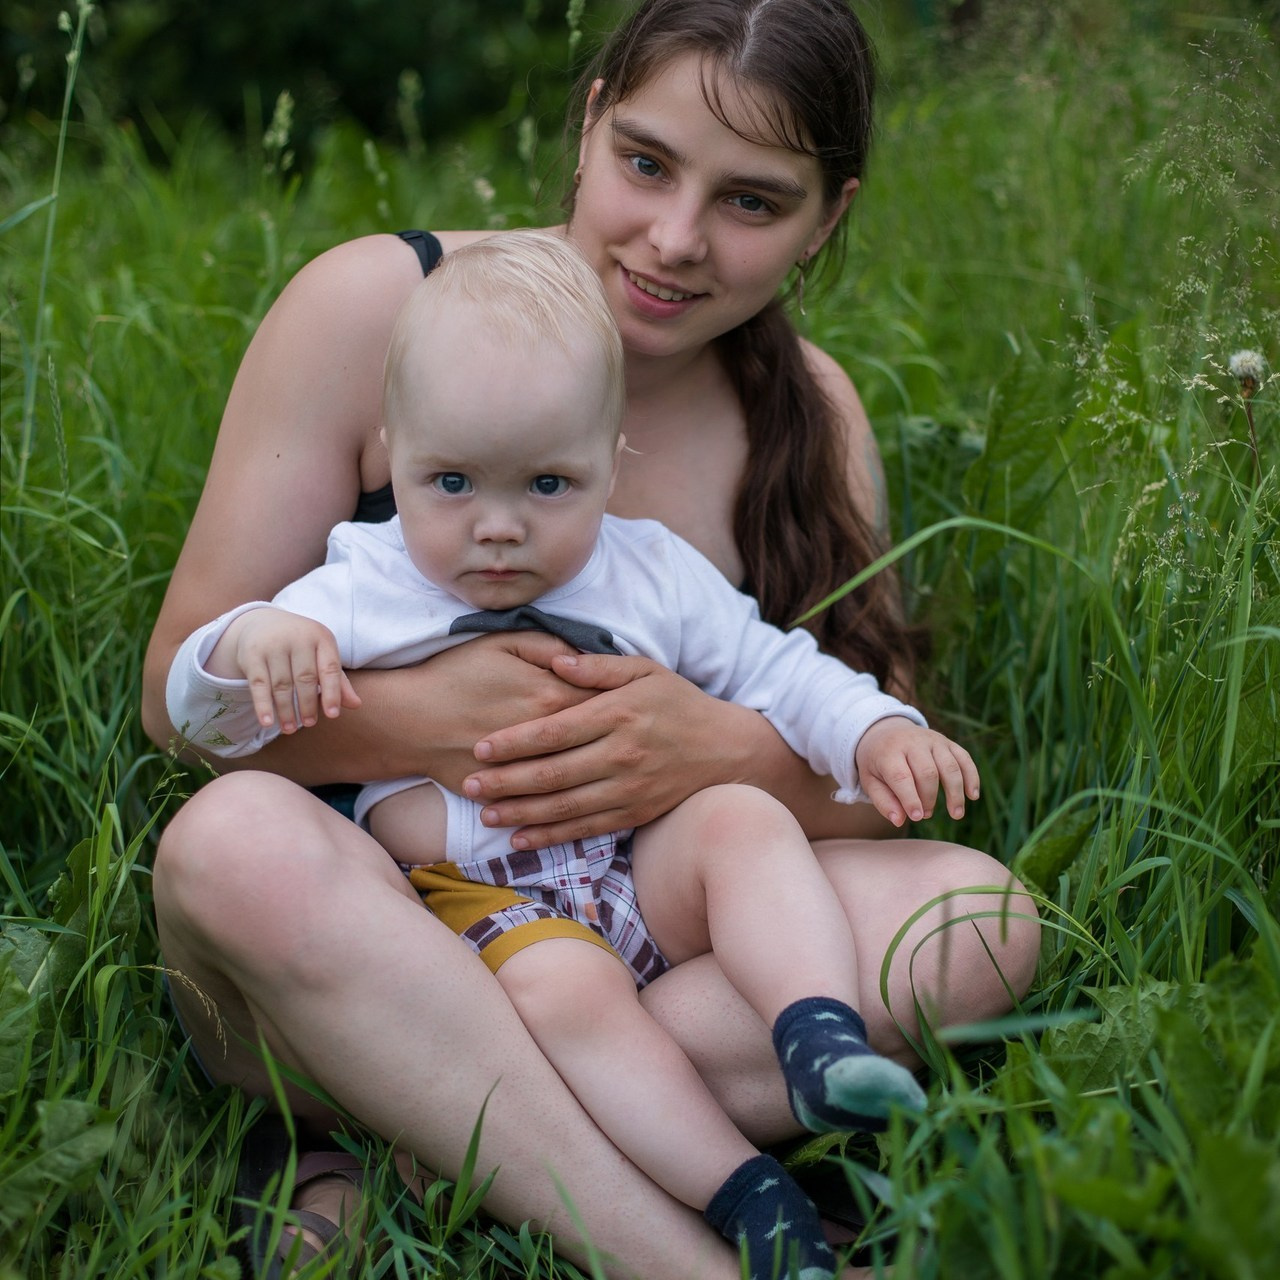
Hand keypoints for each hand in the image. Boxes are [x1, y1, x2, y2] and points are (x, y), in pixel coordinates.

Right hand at [214, 607, 360, 732]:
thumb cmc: (301, 645)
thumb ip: (338, 680)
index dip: (332, 693)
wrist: (261, 623)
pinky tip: (267, 722)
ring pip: (281, 684)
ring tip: (290, 729)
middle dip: (308, 705)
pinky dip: (263, 705)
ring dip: (286, 710)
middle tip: (310, 724)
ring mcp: (273, 645)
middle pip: (305, 678)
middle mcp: (298, 638)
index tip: (333, 715)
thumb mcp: (322, 655)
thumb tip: (357, 705)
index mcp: (321, 637)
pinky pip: (259, 684)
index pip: (329, 668)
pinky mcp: (252, 654)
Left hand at [460, 652, 734, 849]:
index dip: (514, 741)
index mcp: (618, 714)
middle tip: (469, 784)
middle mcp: (622, 755)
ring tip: (486, 814)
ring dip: (522, 812)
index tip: (481, 747)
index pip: (555, 731)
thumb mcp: (645, 671)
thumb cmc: (679, 704)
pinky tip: (522, 838)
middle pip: (553, 772)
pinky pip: (586, 828)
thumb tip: (555, 660)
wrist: (727, 751)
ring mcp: (629, 789)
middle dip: (506, 781)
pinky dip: (552, 836)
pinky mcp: (635, 813)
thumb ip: (598, 666)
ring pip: (565, 806)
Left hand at [853, 716, 979, 826]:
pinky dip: (971, 777)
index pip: (901, 776)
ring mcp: (932, 740)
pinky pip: (964, 758)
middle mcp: (912, 742)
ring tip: (956, 814)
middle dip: (930, 797)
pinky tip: (973, 796)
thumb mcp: (869, 780)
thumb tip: (900, 820)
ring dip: (955, 792)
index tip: (917, 817)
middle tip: (926, 814)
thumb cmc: (877, 763)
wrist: (885, 731)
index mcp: (889, 752)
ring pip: (949, 766)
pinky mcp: (947, 742)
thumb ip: (883, 801)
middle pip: (928, 772)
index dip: (911, 798)